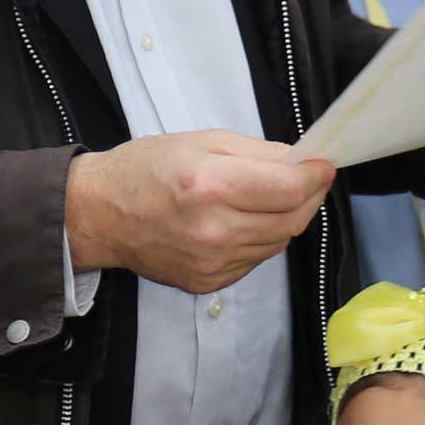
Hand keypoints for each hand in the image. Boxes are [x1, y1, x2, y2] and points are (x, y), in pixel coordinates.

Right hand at [64, 133, 333, 295]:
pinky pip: (257, 259)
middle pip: (293, 220)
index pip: (289, 189)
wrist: (101, 215)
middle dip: (309, 196)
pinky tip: (243, 220)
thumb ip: (258, 152)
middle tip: (308, 178)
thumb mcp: (202, 141)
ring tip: (269, 196)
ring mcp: (212, 263)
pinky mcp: (210, 282)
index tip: (322, 164)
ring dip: (286, 217)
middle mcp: (214, 231)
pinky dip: (262, 238)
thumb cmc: (147, 169)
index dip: (315, 176)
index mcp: (210, 186)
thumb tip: (303, 162)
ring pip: (279, 241)